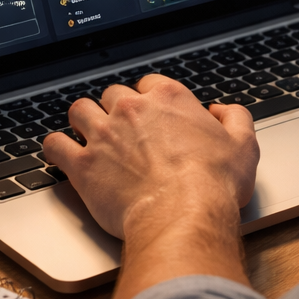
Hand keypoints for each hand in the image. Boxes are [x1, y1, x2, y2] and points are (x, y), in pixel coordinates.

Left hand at [42, 75, 259, 240]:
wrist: (184, 214)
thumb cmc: (213, 183)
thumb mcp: (243, 145)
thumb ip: (235, 118)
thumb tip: (222, 110)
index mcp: (168, 98)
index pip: (148, 84)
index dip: (147, 99)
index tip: (149, 113)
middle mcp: (132, 109)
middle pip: (111, 95)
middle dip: (115, 109)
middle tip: (121, 130)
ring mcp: (104, 134)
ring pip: (79, 110)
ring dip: (83, 120)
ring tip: (88, 134)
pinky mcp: (83, 164)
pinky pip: (55, 145)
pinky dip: (55, 148)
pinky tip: (60, 154)